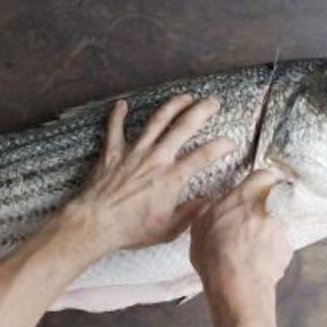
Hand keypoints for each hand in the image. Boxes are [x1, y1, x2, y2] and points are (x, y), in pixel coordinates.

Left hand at [65, 94, 234, 254]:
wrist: (96, 222)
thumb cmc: (131, 229)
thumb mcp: (168, 230)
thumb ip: (190, 214)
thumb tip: (208, 202)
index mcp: (172, 178)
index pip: (204, 156)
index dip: (221, 146)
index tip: (230, 142)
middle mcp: (156, 158)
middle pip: (183, 127)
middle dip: (201, 110)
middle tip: (213, 102)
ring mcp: (134, 152)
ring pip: (157, 121)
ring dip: (173, 105)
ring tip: (185, 96)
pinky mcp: (112, 152)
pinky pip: (115, 128)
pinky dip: (118, 115)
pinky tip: (122, 103)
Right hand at [190, 170, 292, 311]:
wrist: (237, 284)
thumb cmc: (215, 254)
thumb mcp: (198, 226)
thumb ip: (208, 209)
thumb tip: (208, 205)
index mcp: (245, 196)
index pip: (264, 174)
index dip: (260, 181)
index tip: (254, 187)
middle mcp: (268, 208)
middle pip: (272, 200)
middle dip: (261, 209)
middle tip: (246, 222)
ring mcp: (280, 229)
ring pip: (275, 223)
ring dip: (265, 230)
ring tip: (247, 247)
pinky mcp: (287, 250)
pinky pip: (279, 244)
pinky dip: (270, 250)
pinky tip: (254, 260)